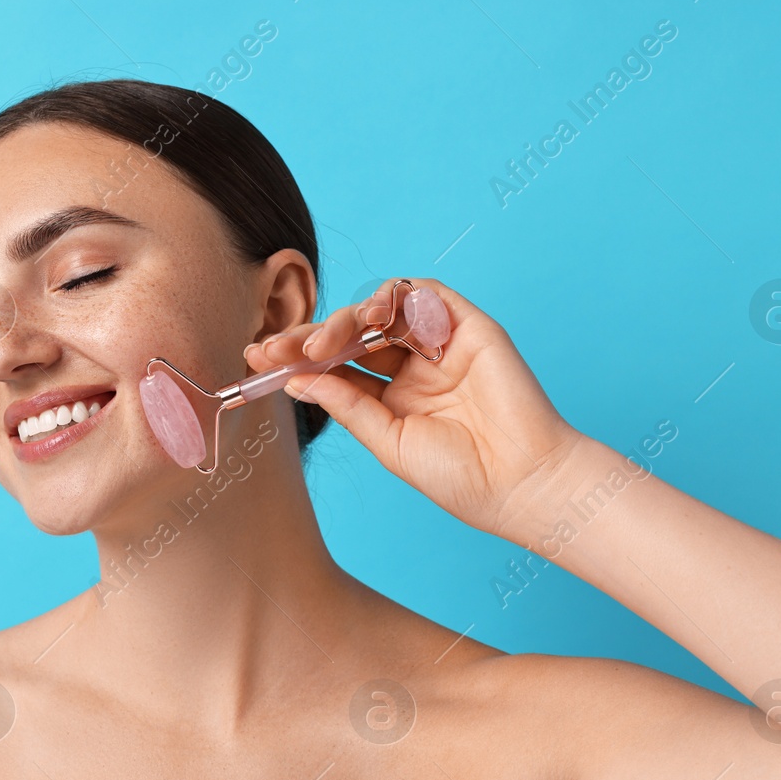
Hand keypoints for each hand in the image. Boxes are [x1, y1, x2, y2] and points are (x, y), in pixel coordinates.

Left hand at [245, 278, 588, 542]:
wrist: (522, 484)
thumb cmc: (462, 477)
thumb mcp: (388, 442)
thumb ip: (346, 405)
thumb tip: (295, 380)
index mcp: (393, 396)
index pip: (337, 365)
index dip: (297, 358)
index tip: (258, 360)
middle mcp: (414, 366)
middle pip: (352, 333)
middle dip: (310, 336)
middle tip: (276, 348)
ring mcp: (441, 344)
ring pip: (381, 310)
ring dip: (345, 320)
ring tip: (320, 346)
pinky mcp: (469, 327)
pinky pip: (425, 295)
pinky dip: (393, 300)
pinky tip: (371, 323)